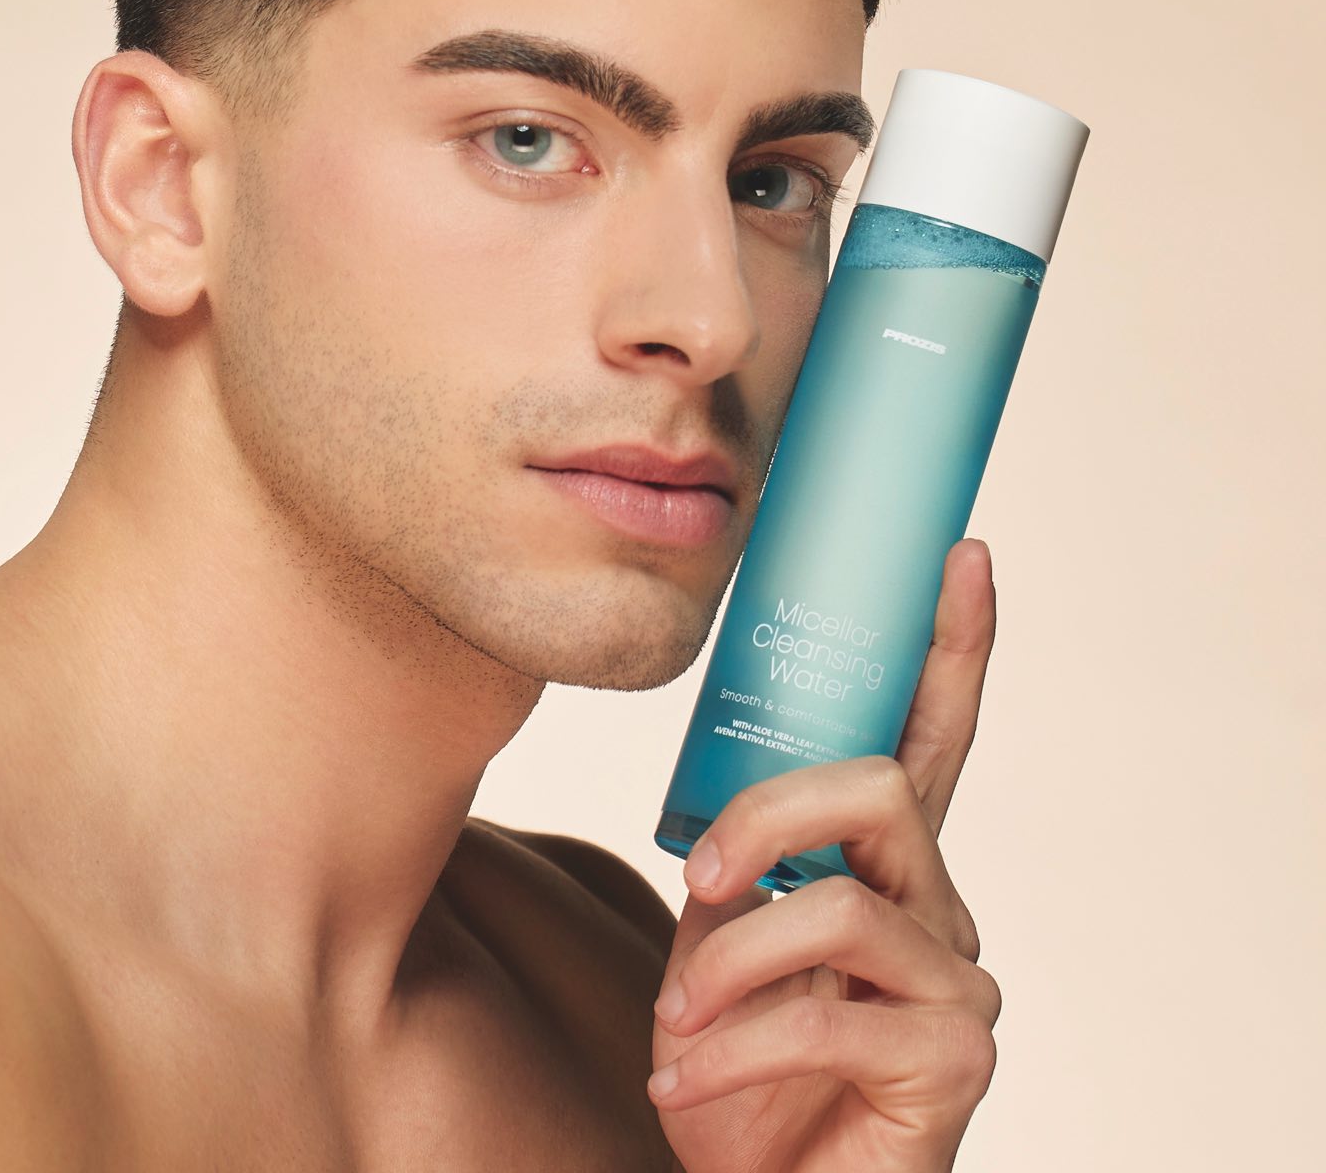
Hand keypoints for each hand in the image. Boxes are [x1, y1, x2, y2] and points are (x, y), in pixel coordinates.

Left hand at [648, 538, 1001, 1172]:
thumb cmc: (739, 1053)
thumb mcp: (724, 935)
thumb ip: (738, 864)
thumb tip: (704, 822)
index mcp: (889, 865)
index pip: (929, 737)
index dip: (950, 646)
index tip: (960, 556)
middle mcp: (938, 908)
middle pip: (879, 788)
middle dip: (770, 816)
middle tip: (699, 874)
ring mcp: (955, 984)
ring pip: (843, 905)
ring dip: (731, 961)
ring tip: (676, 1018)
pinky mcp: (950, 1060)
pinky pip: (822, 1015)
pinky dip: (729, 1046)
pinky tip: (684, 1079)